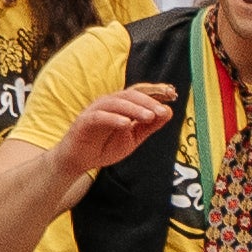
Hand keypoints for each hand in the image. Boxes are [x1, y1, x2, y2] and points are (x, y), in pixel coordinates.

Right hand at [57, 81, 180, 182]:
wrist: (79, 160)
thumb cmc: (104, 146)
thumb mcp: (133, 138)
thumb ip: (148, 126)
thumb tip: (168, 112)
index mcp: (121, 105)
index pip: (139, 93)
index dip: (155, 91)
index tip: (172, 94)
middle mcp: (108, 103)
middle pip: (130, 95)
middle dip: (147, 102)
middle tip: (162, 112)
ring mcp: (96, 110)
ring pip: (116, 103)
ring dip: (134, 109)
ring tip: (149, 117)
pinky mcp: (85, 121)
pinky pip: (100, 116)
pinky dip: (114, 118)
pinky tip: (126, 124)